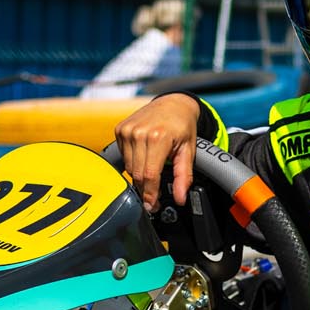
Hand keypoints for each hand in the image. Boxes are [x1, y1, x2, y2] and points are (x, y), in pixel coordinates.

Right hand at [114, 93, 201, 210]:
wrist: (173, 103)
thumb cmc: (182, 126)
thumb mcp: (189, 151)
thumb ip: (184, 176)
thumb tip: (180, 198)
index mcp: (158, 137)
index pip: (149, 175)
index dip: (150, 195)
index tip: (152, 206)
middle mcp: (140, 133)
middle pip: (137, 174)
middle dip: (145, 189)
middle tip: (153, 197)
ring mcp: (127, 130)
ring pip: (129, 167)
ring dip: (139, 176)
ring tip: (152, 172)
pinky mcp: (120, 129)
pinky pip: (124, 156)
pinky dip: (133, 162)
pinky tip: (144, 157)